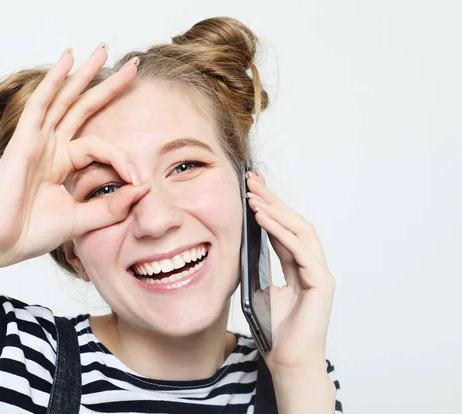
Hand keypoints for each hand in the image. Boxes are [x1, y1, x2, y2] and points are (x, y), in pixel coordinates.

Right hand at [0, 45, 148, 267]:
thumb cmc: (33, 233)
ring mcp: (38, 140)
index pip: (101, 147)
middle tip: (133, 65)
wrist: (0, 242)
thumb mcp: (83, 220)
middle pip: (84, 107)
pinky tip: (69, 58)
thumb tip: (143, 189)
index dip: (123, 160)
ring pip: (66, 98)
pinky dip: (55, 79)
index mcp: (63, 164)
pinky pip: (43, 102)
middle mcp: (52, 147)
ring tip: (103, 48)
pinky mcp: (25, 138)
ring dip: (84, 72)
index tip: (139, 181)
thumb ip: (112, 206)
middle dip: (107, 85)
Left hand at [245, 170, 334, 372]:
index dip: (269, 207)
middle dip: (273, 200)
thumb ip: (258, 267)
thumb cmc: (276, 332)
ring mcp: (319, 273)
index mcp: (298, 267)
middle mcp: (312, 266)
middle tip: (252, 180)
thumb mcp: (259, 291)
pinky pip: (300, 250)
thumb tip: (241, 245)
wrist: (288, 362)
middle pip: (295, 223)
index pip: (284, 229)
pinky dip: (281, 232)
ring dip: (276, 211)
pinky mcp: (322, 283)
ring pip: (301, 231)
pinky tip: (263, 219)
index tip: (251, 189)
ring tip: (254, 196)